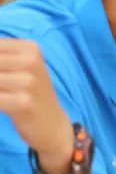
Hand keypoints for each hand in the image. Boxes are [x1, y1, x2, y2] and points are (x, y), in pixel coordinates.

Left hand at [0, 40, 74, 173]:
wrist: (52, 124)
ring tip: (2, 94)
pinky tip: (1, 104)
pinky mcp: (23, 102)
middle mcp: (31, 61)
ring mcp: (28, 82)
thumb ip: (1, 59)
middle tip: (1, 88)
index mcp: (30, 48)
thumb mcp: (20, 70)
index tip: (1, 78)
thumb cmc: (30, 95)